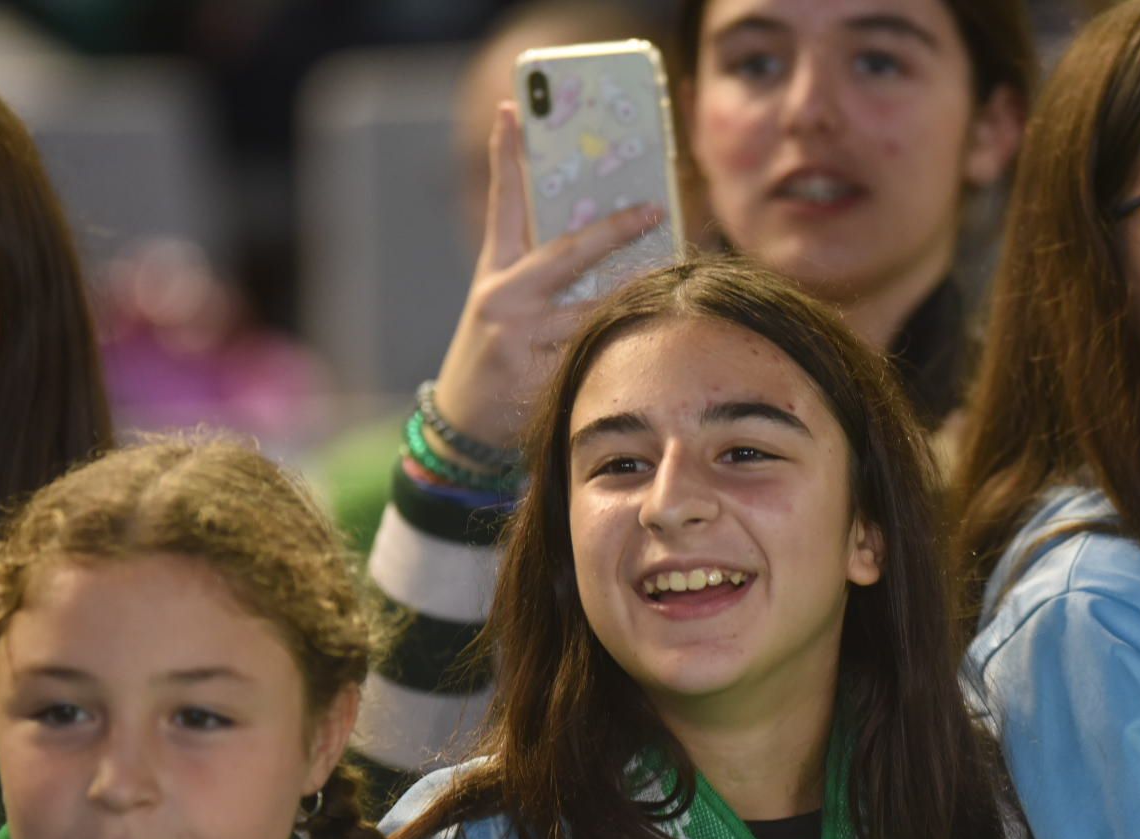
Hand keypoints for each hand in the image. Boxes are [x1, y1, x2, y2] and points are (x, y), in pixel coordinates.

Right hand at [431, 101, 662, 452]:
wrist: (461, 429)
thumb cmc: (494, 358)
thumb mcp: (500, 308)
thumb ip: (538, 275)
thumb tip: (601, 243)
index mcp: (495, 275)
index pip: (503, 206)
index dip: (506, 156)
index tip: (514, 108)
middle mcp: (504, 299)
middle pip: (567, 253)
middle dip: (616, 230)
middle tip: (656, 209)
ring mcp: (522, 338)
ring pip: (595, 308)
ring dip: (637, 295)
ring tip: (678, 278)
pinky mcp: (541, 373)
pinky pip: (598, 351)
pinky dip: (630, 344)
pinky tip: (662, 340)